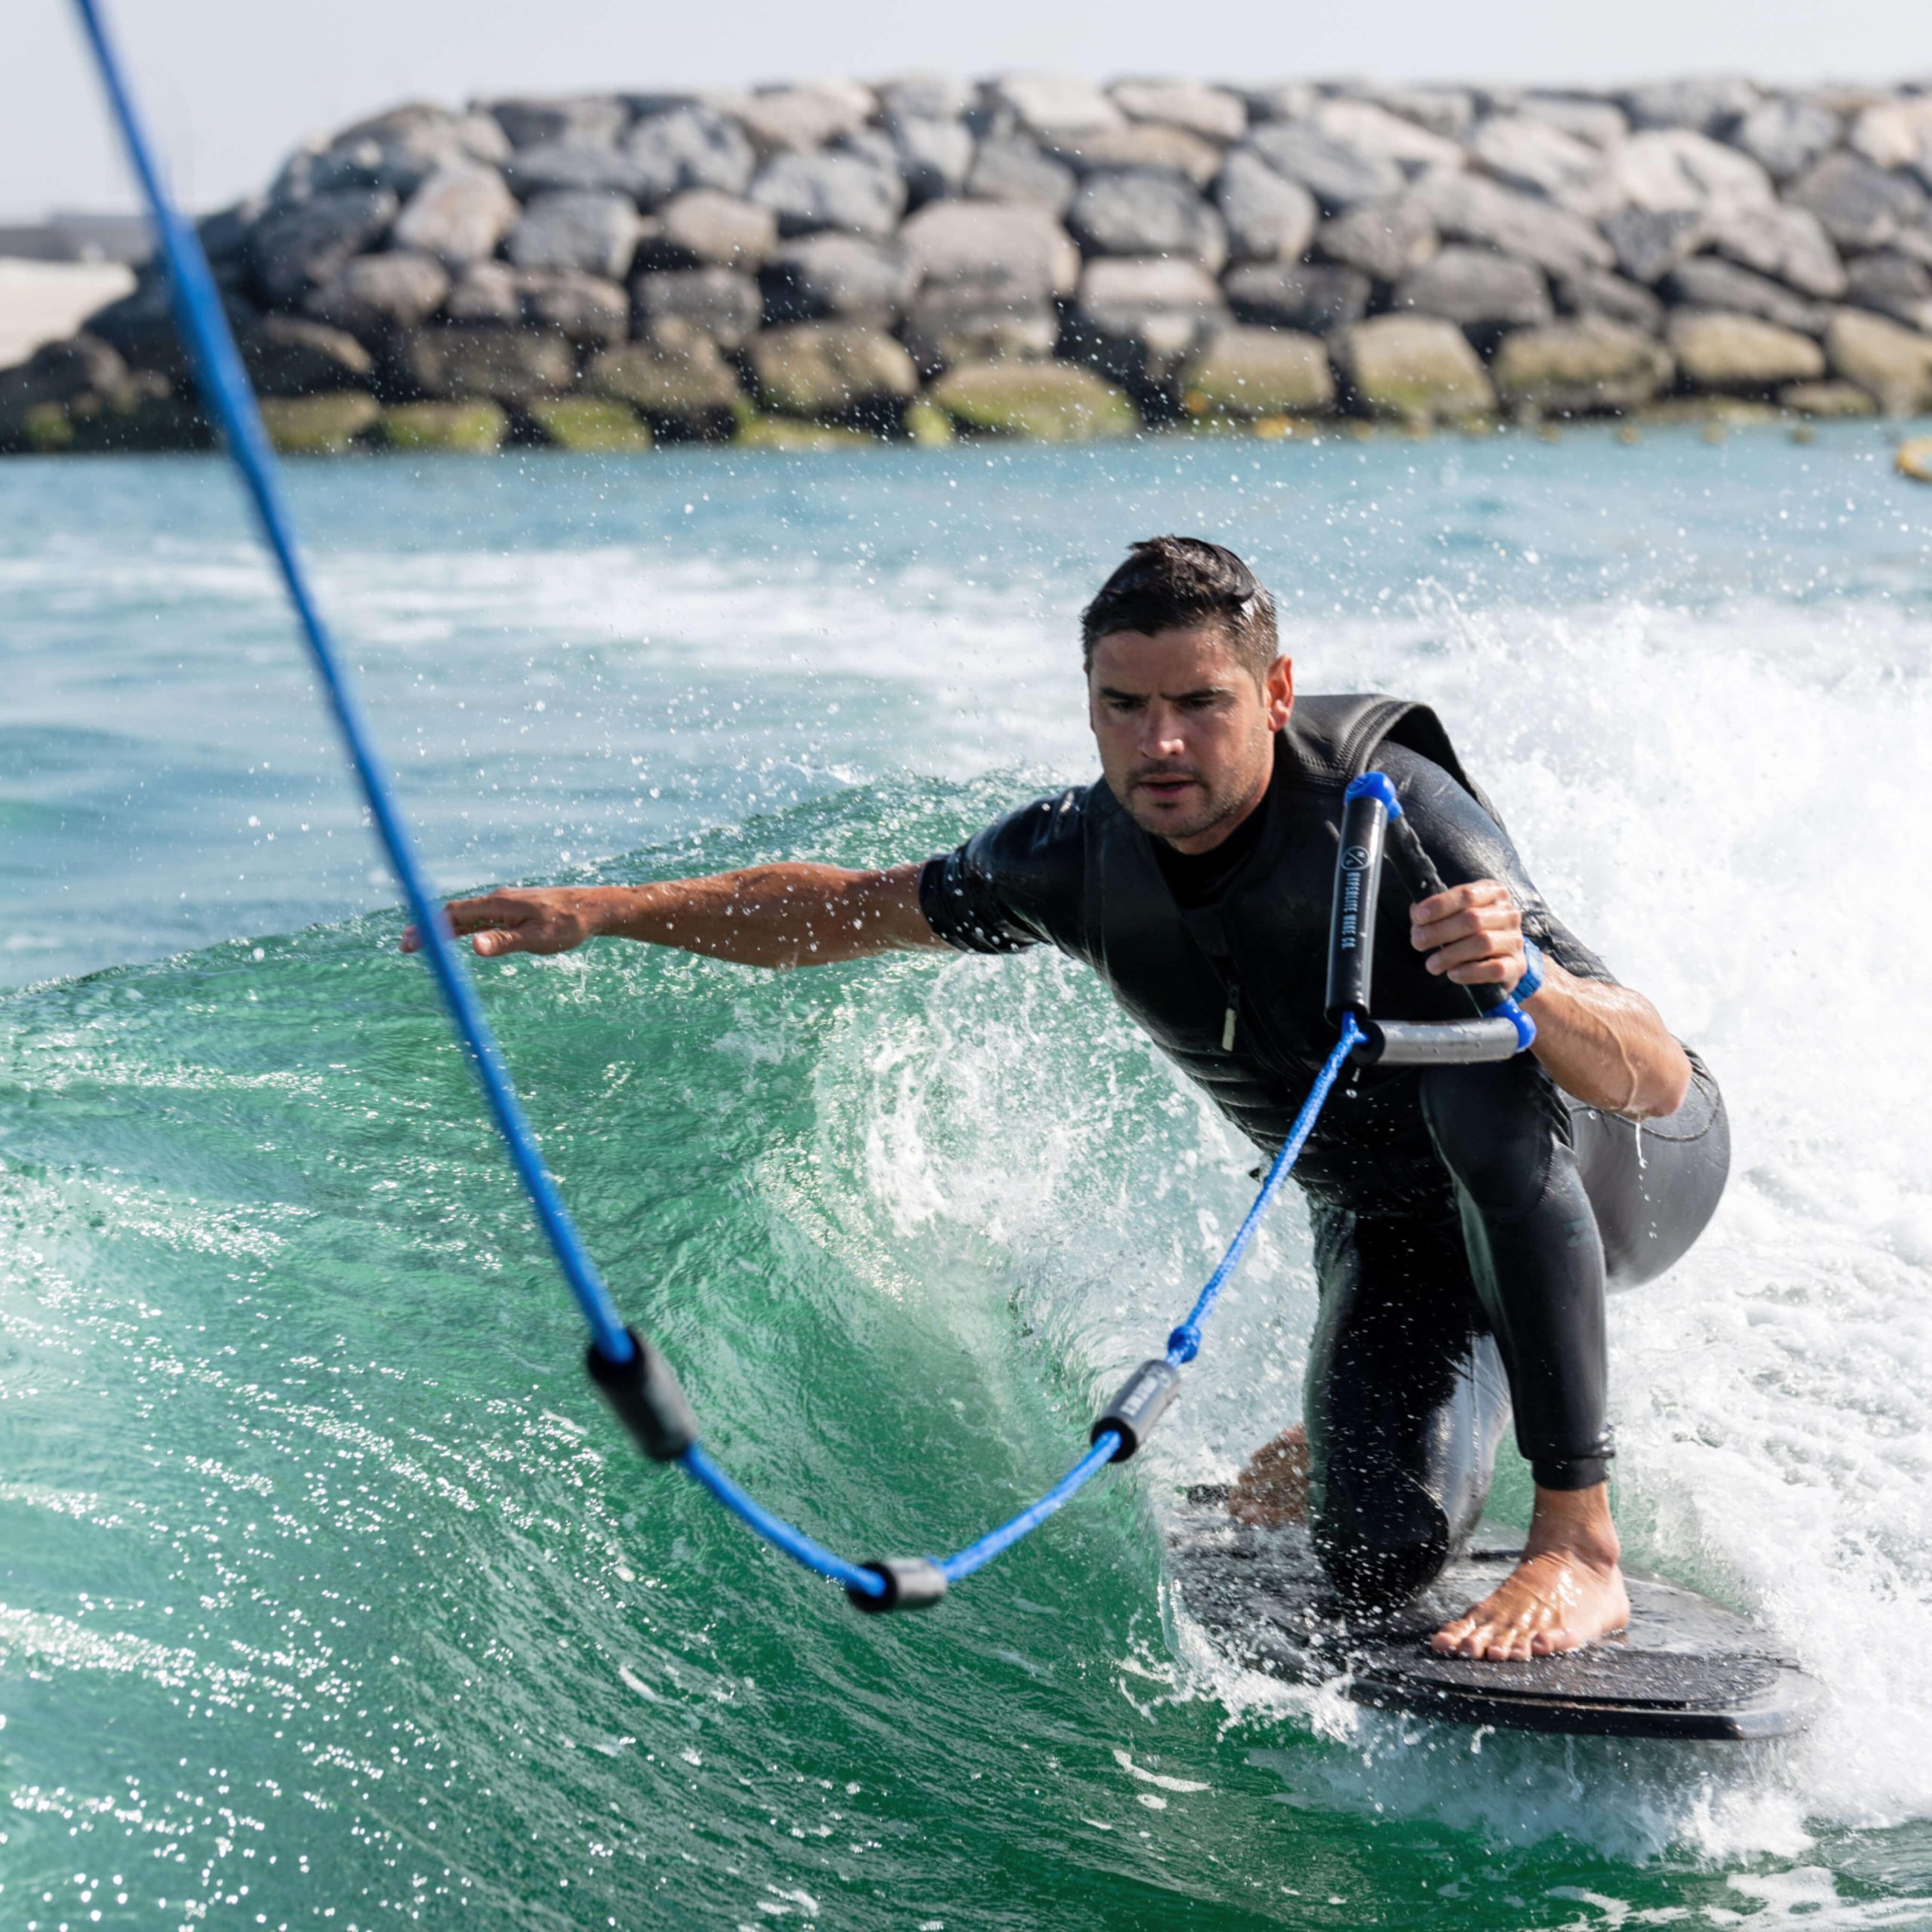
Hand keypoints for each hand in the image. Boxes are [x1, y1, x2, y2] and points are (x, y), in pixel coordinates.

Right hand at [400, 888, 601, 957]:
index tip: (409, 943)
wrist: (593, 909)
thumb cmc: (567, 925)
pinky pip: (481, 917)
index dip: (429, 928)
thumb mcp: (537, 939)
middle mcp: (498, 900)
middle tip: (406, 946)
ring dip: (443, 928)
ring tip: (424, 944)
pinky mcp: (513, 910)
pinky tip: (457, 937)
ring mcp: (505, 904)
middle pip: (454, 913)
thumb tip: (474, 946)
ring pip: (466, 914)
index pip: (454, 914)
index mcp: (499, 904)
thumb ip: (505, 942)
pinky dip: (462, 926)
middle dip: (429, 928)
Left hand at [1409, 879, 1527, 987]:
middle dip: (1438, 931)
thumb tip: (1416, 914)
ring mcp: (1515, 939)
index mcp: (1493, 893)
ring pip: (1482, 943)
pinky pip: (1495, 968)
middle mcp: (1508, 914)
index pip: (1466, 895)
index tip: (1418, 917)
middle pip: (1472, 919)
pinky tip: (1453, 974)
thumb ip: (1436, 913)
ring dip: (1450, 954)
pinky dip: (1470, 972)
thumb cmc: (1472, 932)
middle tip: (1417, 943)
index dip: (1439, 905)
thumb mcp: (1456, 915)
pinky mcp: (1517, 965)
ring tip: (1431, 964)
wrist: (1504, 960)